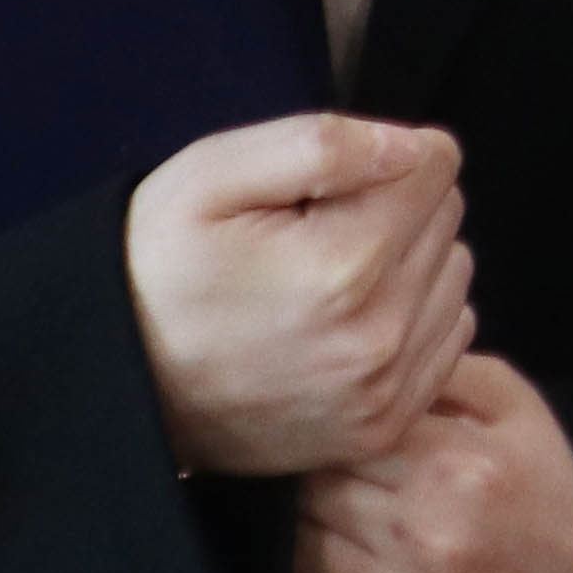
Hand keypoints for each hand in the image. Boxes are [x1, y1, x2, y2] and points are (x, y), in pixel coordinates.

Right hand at [125, 113, 468, 476]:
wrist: (118, 385)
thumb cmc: (159, 268)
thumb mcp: (209, 176)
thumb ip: (321, 144)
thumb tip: (414, 149)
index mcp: (344, 266)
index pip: (436, 163)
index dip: (377, 157)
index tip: (318, 189)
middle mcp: (379, 337)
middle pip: (448, 216)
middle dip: (391, 207)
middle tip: (308, 235)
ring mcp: (386, 392)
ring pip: (454, 275)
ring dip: (406, 263)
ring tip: (322, 281)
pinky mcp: (386, 427)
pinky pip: (451, 337)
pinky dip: (412, 319)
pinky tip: (345, 323)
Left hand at [295, 354, 572, 572]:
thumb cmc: (551, 503)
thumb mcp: (524, 415)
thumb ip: (449, 374)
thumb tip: (377, 361)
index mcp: (458, 465)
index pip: (345, 433)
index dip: (333, 429)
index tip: (334, 430)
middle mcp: (429, 537)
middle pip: (313, 489)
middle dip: (311, 476)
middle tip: (324, 473)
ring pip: (301, 547)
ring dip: (304, 525)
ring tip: (332, 514)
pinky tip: (339, 559)